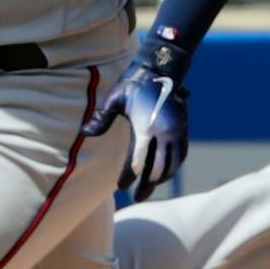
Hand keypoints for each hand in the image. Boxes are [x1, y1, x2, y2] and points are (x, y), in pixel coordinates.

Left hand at [80, 44, 189, 202]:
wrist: (159, 70)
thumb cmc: (132, 86)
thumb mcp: (113, 99)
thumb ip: (101, 118)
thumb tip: (85, 133)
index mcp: (146, 128)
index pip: (138, 161)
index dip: (130, 176)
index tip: (121, 188)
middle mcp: (165, 132)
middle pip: (158, 168)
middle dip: (148, 185)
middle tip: (138, 198)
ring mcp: (178, 131)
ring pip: (173, 163)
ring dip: (162, 178)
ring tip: (151, 188)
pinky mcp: (184, 128)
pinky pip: (182, 154)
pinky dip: (175, 166)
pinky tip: (166, 173)